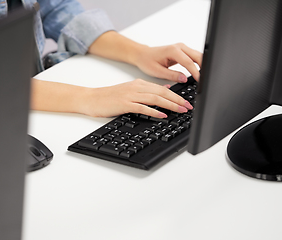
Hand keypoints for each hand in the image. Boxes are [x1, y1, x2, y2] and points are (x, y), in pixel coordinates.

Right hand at [78, 79, 192, 117]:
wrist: (92, 98)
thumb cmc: (110, 97)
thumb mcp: (131, 90)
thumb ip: (148, 90)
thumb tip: (165, 90)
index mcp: (139, 84)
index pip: (162, 89)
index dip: (177, 95)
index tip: (186, 102)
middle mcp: (137, 87)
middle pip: (162, 92)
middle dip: (178, 100)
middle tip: (188, 107)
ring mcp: (131, 95)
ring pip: (156, 98)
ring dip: (170, 105)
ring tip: (181, 110)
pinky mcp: (125, 104)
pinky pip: (143, 107)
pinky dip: (154, 111)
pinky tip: (163, 115)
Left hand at [134, 43, 202, 81]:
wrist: (142, 55)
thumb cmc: (147, 61)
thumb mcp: (158, 71)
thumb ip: (172, 75)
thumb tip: (184, 79)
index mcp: (173, 51)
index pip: (189, 62)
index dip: (196, 72)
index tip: (200, 80)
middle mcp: (179, 47)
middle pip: (197, 56)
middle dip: (203, 67)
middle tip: (205, 80)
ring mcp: (181, 48)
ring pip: (197, 55)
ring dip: (202, 65)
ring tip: (203, 77)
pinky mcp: (182, 51)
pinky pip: (193, 57)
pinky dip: (197, 64)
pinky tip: (199, 72)